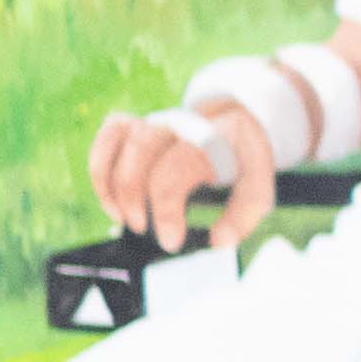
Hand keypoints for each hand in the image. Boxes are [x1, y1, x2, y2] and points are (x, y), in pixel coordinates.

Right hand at [90, 98, 273, 254]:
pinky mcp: (139, 122)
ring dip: (110, 183)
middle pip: (140, 153)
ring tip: (121, 217)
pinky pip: (109, 134)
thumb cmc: (243, 157)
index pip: (175, 173)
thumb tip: (220, 241)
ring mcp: (157, 120)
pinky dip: (101, 165)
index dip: (166, 213)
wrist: (237, 120)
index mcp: (211, 138)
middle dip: (132, 198)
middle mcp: (179, 124)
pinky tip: (110, 195)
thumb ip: (244, 213)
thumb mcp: (258, 182)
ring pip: (118, 140)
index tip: (171, 241)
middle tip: (142, 229)